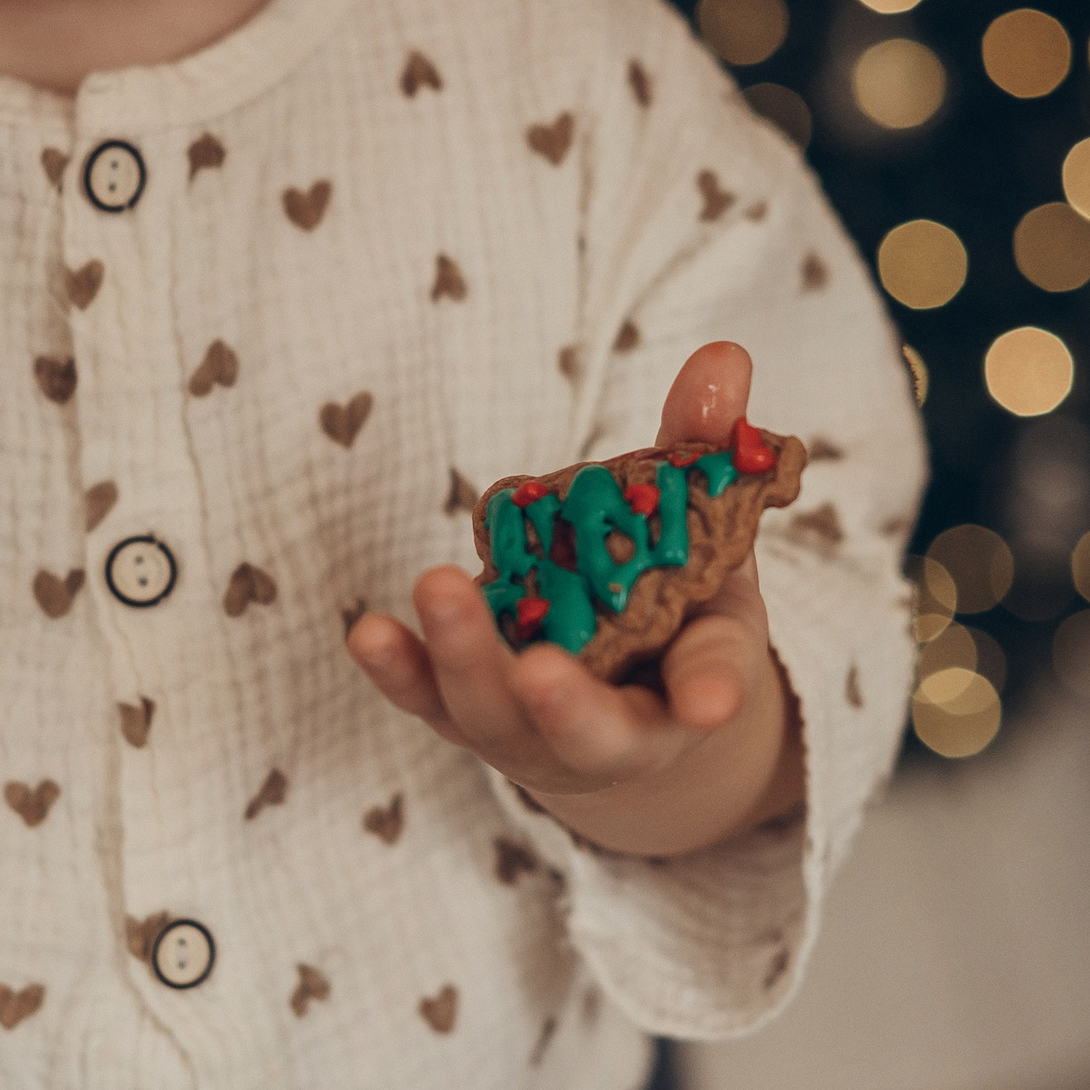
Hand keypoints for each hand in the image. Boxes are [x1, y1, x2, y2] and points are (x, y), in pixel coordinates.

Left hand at [346, 341, 803, 857]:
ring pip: (495, 713)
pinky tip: (367, 632)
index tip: (709, 701)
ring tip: (439, 586)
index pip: (711, 685)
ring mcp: (532, 729)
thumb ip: (704, 446)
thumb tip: (722, 357)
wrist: (619, 693)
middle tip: (542, 674)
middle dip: (568, 705)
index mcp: (697, 682)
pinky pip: (425, 696)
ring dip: (464, 657)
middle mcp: (616, 728)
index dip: (712, 690)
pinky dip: (397, 668)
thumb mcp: (704, 525)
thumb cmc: (671, 599)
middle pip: (594, 732)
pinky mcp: (464, 713)